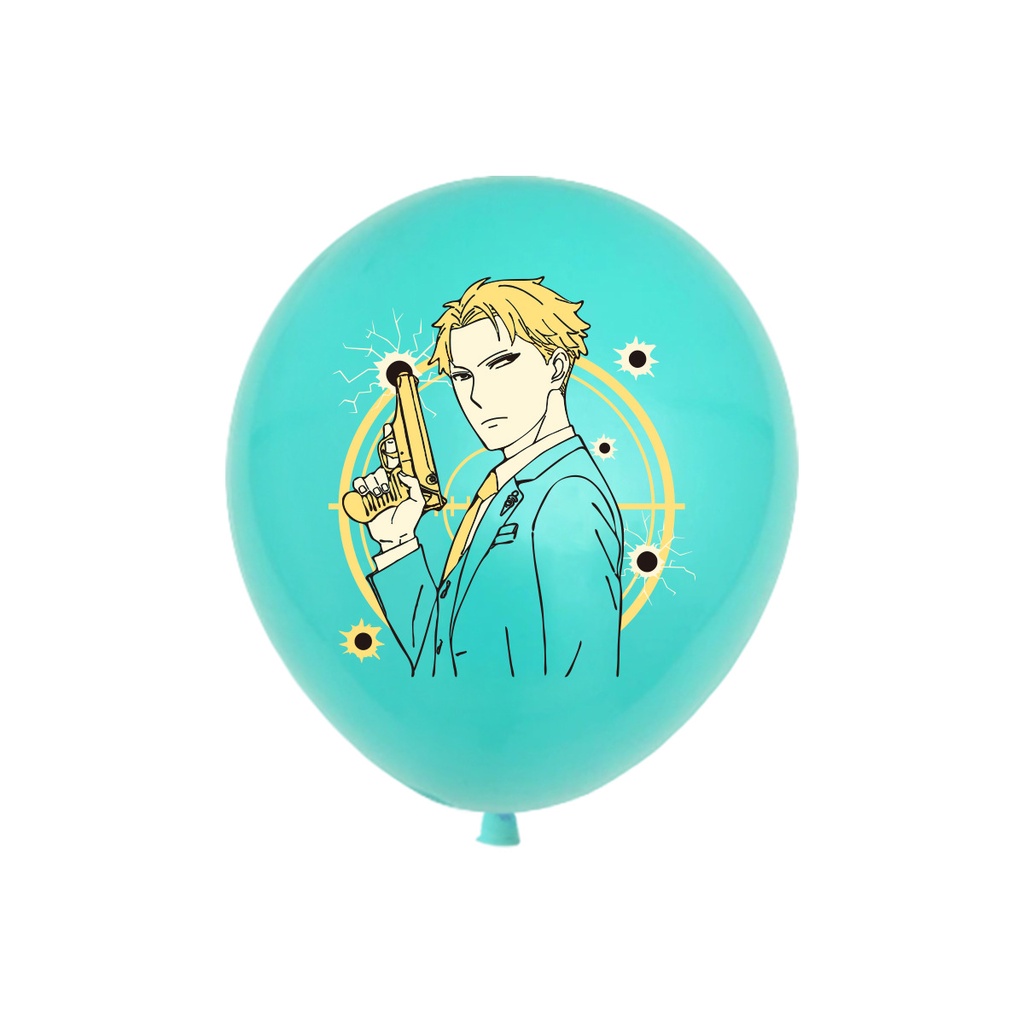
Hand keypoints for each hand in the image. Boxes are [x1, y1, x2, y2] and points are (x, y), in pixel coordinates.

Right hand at [352, 422, 425, 548]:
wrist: (395, 536)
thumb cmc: (408, 520)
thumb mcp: (417, 501)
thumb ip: (413, 485)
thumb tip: (402, 473)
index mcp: (399, 481)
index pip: (394, 459)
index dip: (391, 443)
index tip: (388, 427)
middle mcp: (387, 483)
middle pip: (380, 468)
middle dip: (382, 477)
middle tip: (386, 489)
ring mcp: (375, 490)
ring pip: (369, 476)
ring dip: (373, 485)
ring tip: (379, 497)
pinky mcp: (364, 498)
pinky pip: (358, 485)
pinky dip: (361, 487)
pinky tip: (367, 494)